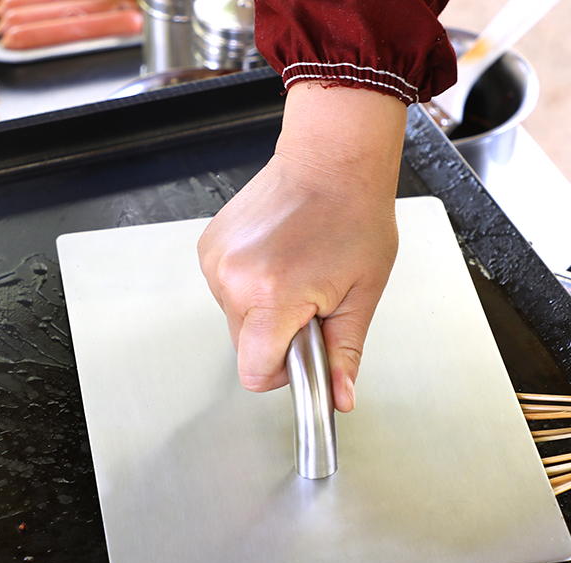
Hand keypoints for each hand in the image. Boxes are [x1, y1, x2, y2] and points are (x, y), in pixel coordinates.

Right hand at [197, 83, 406, 411]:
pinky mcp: (209, 247)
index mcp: (272, 295)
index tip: (304, 352)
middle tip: (311, 302)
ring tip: (295, 272)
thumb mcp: (362, 294)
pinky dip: (251, 288)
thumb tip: (340, 397)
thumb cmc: (354, 215)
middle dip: (278, 338)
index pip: (254, 373)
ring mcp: (215, 260)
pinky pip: (227, 292)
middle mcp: (233, 279)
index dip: (282, 373)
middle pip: (244, 348)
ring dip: (264, 311)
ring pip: (235, 320)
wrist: (331, 157)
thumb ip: (345, 353)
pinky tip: (276, 259)